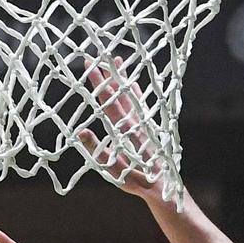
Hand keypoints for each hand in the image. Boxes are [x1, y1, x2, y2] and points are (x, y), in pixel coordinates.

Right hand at [74, 62, 168, 199]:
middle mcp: (135, 121)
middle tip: (99, 56)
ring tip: (118, 61)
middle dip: (108, 74)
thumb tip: (80, 130)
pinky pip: (141, 105)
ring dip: (123, 79)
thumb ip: (97, 149)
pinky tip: (135, 85)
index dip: (99, 82)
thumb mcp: (112, 168)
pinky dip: (136, 92)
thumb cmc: (136, 180)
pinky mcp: (149, 129)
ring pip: (131, 95)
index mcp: (124, 129)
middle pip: (119, 93)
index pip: (108, 100)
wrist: (163, 185)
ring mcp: (143, 124)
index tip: (90, 65)